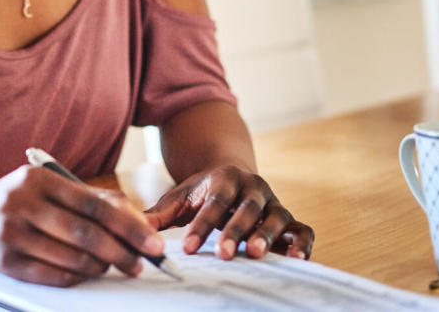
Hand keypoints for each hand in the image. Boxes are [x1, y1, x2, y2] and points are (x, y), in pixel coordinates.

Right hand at [0, 165, 165, 286]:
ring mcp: (11, 233)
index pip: (93, 205)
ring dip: (100, 266)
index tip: (152, 243)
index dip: (128, 226)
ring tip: (114, 267)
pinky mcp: (5, 262)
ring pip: (71, 257)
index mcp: (38, 180)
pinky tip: (87, 273)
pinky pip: (52, 275)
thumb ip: (89, 199)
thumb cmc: (16, 202)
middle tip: (141, 264)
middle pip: (85, 233)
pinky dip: (77, 277)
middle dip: (120, 252)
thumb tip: (135, 219)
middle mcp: (22, 204)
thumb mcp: (46, 188)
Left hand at [142, 165, 313, 260]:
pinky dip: (302, 243)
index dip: (202, 226)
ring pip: (275, 217)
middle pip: (246, 209)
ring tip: (255, 254)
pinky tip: (297, 260)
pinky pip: (303, 229)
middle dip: (234, 231)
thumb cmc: (202, 194)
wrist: (232, 177)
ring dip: (267, 235)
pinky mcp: (289, 219)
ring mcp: (273, 203)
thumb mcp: (179, 198)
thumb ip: (159, 214)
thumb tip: (135, 229)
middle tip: (224, 254)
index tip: (190, 250)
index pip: (213, 203)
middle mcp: (252, 188)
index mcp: (224, 179)